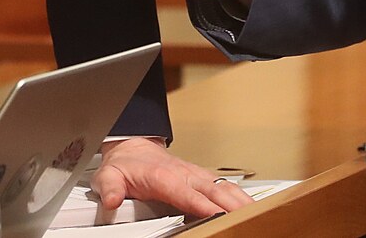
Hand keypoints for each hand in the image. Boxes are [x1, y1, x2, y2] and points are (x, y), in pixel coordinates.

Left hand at [91, 138, 254, 219]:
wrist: (132, 146)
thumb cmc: (125, 164)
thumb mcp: (108, 175)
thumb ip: (110, 188)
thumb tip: (112, 200)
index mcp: (163, 177)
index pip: (187, 194)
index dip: (203, 205)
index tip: (217, 215)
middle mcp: (185, 174)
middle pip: (214, 190)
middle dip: (232, 203)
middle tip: (248, 217)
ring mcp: (196, 175)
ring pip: (224, 186)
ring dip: (240, 199)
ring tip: (256, 214)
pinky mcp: (202, 178)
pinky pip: (224, 186)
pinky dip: (238, 196)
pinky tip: (248, 207)